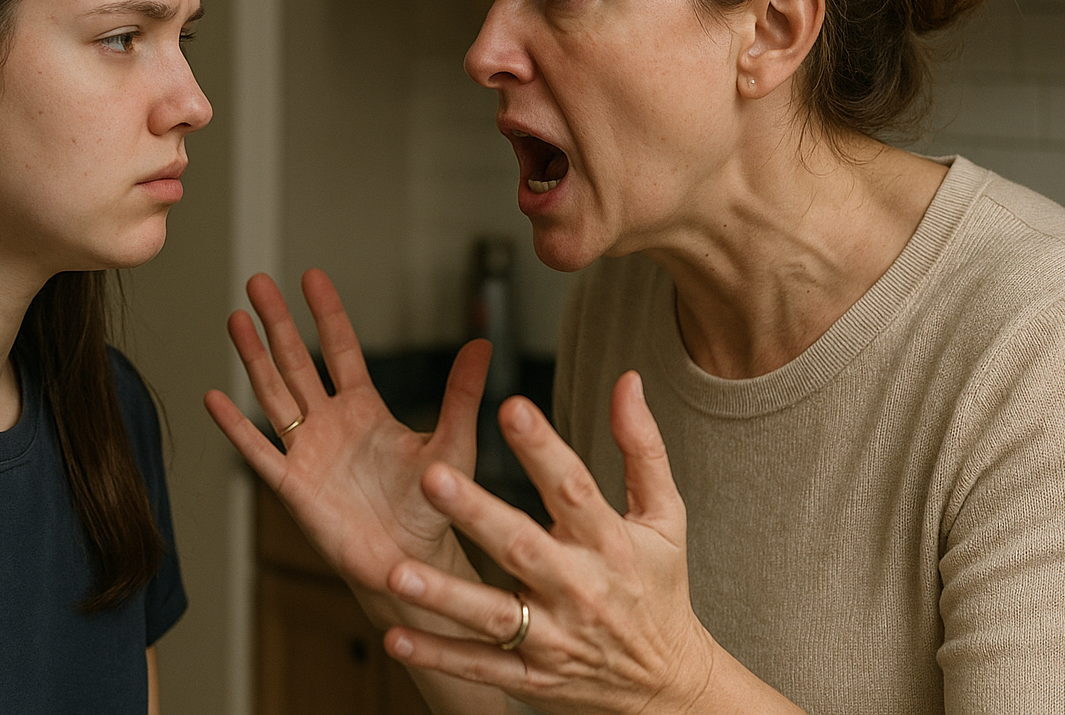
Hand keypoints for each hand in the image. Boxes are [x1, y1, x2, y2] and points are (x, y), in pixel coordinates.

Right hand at [204, 269, 489, 594]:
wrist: (412, 563)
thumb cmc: (432, 507)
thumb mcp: (452, 443)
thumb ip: (460, 394)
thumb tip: (482, 344)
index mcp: (365, 410)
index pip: (340, 350)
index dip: (326, 314)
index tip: (311, 277)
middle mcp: (330, 424)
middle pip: (297, 362)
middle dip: (277, 322)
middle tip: (258, 283)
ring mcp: (307, 453)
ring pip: (273, 395)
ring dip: (254, 358)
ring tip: (235, 320)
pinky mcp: (294, 487)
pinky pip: (259, 451)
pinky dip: (236, 426)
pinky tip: (215, 398)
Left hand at [379, 372, 802, 714]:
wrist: (667, 685)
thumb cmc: (658, 586)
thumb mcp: (665, 516)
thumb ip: (641, 447)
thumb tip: (628, 380)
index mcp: (609, 542)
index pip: (573, 487)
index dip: (542, 448)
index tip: (511, 409)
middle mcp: (579, 588)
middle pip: (522, 547)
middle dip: (477, 514)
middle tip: (432, 478)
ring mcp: (553, 637)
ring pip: (493, 616)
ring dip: (444, 596)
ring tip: (397, 573)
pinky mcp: (532, 677)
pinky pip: (480, 666)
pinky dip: (440, 655)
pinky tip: (397, 638)